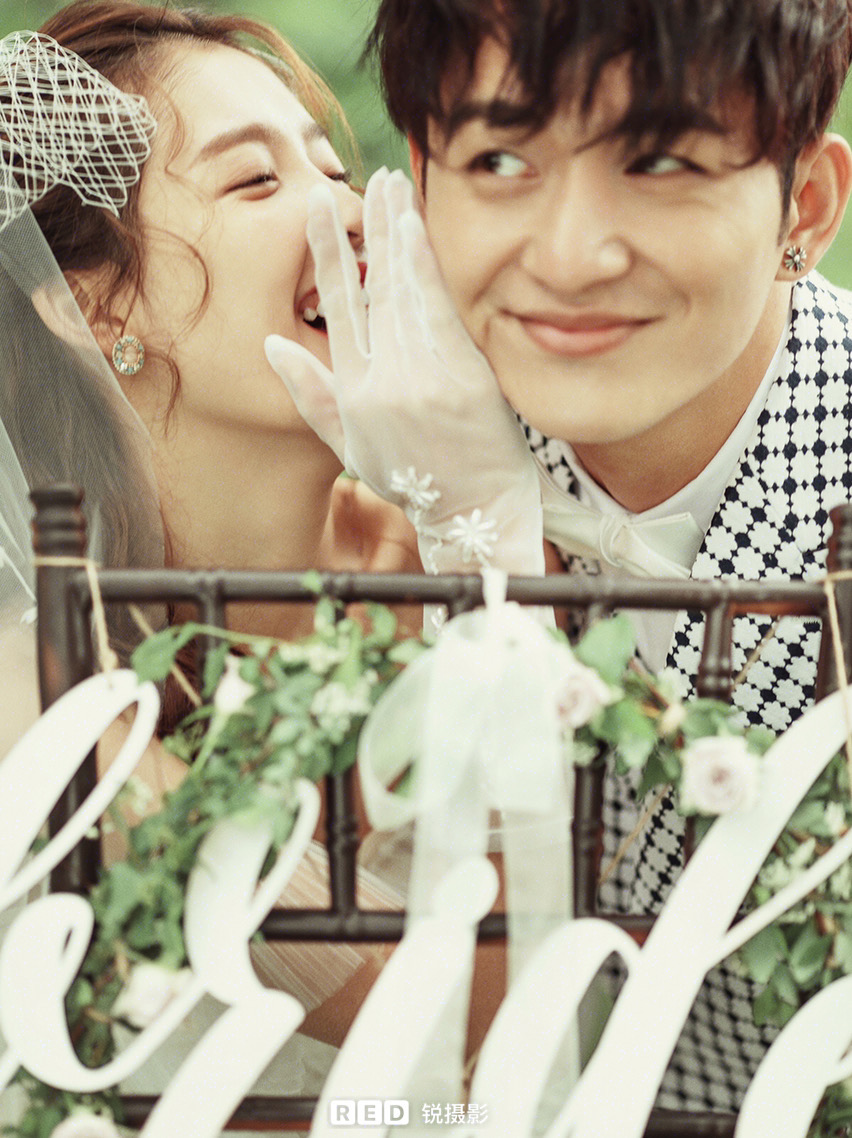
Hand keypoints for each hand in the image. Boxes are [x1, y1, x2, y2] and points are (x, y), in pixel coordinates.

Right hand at [265, 167, 543, 576]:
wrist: (472, 510)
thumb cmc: (413, 479)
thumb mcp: (350, 447)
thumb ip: (312, 394)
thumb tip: (271, 342)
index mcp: (353, 393)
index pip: (335, 308)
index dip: (326, 254)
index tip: (319, 209)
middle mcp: (382, 379)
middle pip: (371, 288)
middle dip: (368, 228)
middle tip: (369, 179)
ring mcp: (423, 376)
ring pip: (403, 290)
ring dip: (398, 232)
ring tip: (394, 186)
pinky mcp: (462, 374)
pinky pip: (439, 308)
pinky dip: (427, 265)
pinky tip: (417, 228)